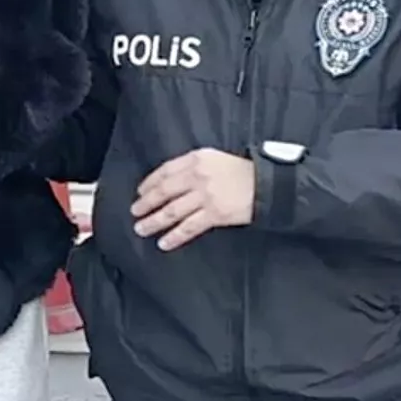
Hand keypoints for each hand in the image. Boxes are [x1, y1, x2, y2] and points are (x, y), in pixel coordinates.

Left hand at [132, 149, 255, 251]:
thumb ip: (191, 166)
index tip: (140, 193)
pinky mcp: (215, 214)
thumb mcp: (214, 159)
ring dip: (154, 221)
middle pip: (164, 192)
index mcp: (196, 159)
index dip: (149, 183)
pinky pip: (189, 227)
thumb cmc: (241, 171)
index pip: (164, 171)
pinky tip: (164, 242)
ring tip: (142, 228)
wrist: (266, 185)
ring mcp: (205, 196)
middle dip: (146, 204)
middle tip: (135, 212)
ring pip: (172, 211)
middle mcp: (197, 176)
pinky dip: (174, 236)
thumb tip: (168, 180)